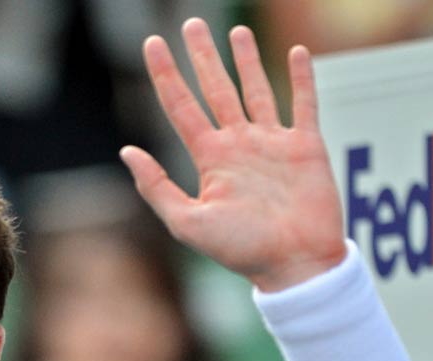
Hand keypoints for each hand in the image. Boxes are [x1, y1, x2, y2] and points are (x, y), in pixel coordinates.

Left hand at [121, 19, 345, 291]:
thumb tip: (126, 150)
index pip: (181, 106)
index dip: (166, 75)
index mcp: (210, 160)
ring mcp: (272, 143)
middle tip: (191, 23)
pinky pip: (303, 104)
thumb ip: (157, 187)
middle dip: (202, 57)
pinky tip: (295, 52)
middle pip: (216, 89)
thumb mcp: (188, 222)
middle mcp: (238, 145)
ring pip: (255, 90)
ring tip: (234, 33)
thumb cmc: (240, 251)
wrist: (293, 265)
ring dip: (245, 60)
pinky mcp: (306, 146)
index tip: (152, 44)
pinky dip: (300, 79)